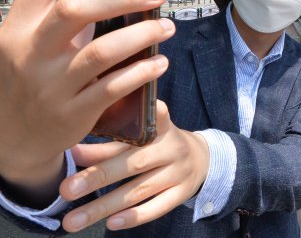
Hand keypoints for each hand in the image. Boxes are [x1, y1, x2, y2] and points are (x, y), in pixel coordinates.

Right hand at [0, 0, 172, 191]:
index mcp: (16, 29)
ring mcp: (51, 85)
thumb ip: (58, 21)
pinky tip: (160, 63)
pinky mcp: (73, 113)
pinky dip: (142, 72)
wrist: (13, 139)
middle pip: (75, 10)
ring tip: (167, 27)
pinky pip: (114, 87)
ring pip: (102, 51)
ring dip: (142, 35)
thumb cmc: (32, 80)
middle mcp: (30, 53)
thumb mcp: (29, 47)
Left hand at [60, 100, 209, 231]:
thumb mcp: (141, 139)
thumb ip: (108, 146)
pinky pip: (158, 207)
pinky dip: (135, 216)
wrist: (201, 159)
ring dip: (104, 206)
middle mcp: (172, 147)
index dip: (136, 115)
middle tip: (66, 190)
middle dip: (97, 177)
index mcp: (161, 125)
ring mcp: (179, 171)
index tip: (109, 109)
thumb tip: (72, 151)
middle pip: (133, 163)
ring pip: (139, 190)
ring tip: (73, 220)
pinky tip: (111, 223)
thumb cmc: (159, 145)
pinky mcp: (183, 193)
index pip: (150, 117)